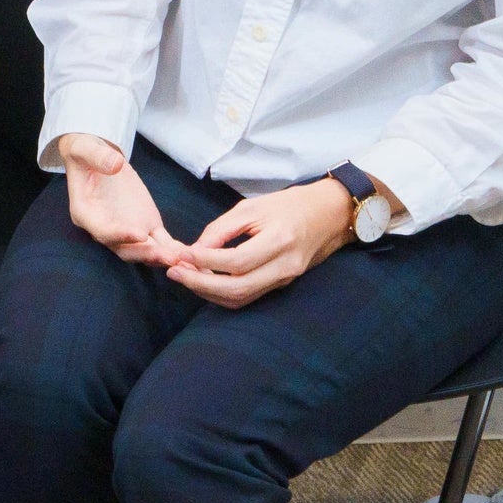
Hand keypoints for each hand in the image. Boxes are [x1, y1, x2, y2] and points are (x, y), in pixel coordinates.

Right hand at [59, 135, 182, 266]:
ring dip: (162, 256)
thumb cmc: (85, 152)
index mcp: (86, 213)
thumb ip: (97, 156)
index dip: (120, 236)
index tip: (140, 234)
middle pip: (124, 249)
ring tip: (183, 259)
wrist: (96, 156)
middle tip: (168, 256)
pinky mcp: (146, 224)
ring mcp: (127, 228)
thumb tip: (115, 164)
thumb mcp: (85, 148)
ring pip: (144, 249)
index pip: (102, 231)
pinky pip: (160, 241)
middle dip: (146, 254)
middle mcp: (105, 227)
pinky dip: (173, 249)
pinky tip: (189, 254)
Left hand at [164, 179, 353, 307]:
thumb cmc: (288, 205)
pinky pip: (248, 296)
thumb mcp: (252, 207)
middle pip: (238, 288)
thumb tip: (194, 249)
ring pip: (241, 298)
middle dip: (200, 284)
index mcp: (280, 241)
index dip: (205, 261)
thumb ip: (221, 229)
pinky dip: (223, 293)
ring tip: (183, 276)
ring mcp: (285, 279)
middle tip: (173, 272)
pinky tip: (204, 280)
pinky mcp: (282, 284)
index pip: (237, 262)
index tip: (180, 253)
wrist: (328, 214)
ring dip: (208, 292)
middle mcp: (285, 266)